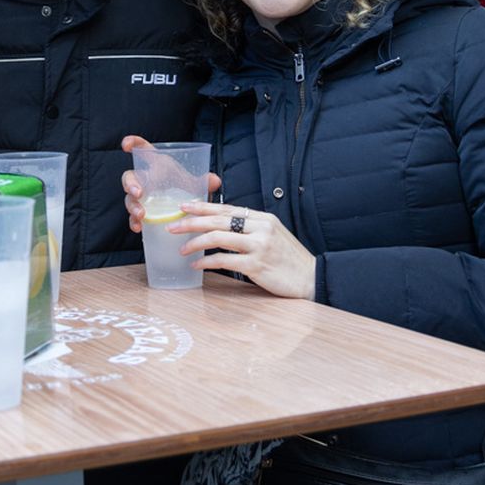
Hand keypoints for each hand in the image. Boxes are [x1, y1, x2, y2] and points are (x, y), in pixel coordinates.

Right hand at [119, 134, 221, 232]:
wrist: (185, 207)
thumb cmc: (185, 187)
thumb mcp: (194, 183)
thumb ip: (203, 181)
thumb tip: (215, 181)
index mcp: (156, 163)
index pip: (142, 149)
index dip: (133, 143)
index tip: (126, 144)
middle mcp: (144, 178)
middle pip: (130, 177)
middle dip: (131, 183)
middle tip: (138, 192)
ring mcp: (141, 195)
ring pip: (130, 198)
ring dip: (133, 206)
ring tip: (141, 214)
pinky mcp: (141, 211)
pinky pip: (133, 216)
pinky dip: (134, 221)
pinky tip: (138, 227)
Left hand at [167, 201, 317, 299]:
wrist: (311, 278)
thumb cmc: (289, 259)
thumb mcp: (272, 236)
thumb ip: (251, 229)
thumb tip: (222, 227)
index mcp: (263, 218)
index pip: (227, 208)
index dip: (203, 206)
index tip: (184, 206)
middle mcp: (261, 228)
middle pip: (218, 220)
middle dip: (192, 222)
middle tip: (173, 226)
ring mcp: (259, 246)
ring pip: (218, 237)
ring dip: (195, 242)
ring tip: (181, 248)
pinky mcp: (257, 265)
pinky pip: (223, 260)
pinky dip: (206, 262)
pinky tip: (196, 264)